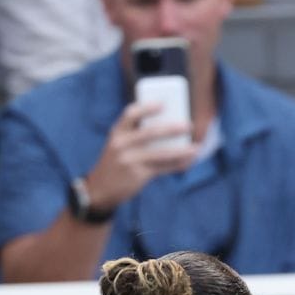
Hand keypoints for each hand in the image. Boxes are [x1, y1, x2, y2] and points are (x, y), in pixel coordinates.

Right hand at [80, 100, 196, 211]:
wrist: (99, 190)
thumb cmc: (115, 163)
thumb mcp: (118, 146)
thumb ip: (136, 137)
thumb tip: (169, 129)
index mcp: (117, 132)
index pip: (130, 114)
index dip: (146, 108)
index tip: (162, 104)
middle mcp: (121, 144)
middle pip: (150, 133)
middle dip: (172, 129)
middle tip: (188, 126)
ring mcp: (129, 161)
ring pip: (160, 153)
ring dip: (181, 150)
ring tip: (196, 148)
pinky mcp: (138, 176)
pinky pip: (162, 168)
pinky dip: (177, 165)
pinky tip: (188, 161)